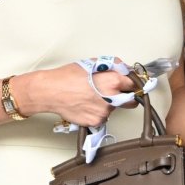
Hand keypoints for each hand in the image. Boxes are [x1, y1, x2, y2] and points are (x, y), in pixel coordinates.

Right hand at [14, 59, 135, 126]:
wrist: (50, 91)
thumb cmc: (68, 76)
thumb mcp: (93, 63)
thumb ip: (113, 67)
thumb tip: (125, 69)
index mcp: (113, 82)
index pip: (134, 85)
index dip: (132, 84)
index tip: (132, 85)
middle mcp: (111, 98)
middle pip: (130, 101)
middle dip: (126, 97)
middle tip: (116, 93)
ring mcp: (104, 113)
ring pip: (113, 109)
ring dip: (108, 104)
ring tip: (91, 97)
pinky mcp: (95, 122)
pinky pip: (102, 117)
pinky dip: (97, 112)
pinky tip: (86, 105)